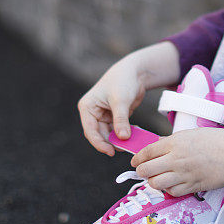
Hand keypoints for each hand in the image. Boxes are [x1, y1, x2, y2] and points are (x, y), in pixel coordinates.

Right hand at [77, 42, 179, 156]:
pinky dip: (125, 134)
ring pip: (109, 134)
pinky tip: (135, 134)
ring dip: (120, 140)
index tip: (111, 152)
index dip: (99, 143)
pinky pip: (118, 130)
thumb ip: (121, 120)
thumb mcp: (121, 101)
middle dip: (112, 142)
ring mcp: (104, 115)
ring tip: (133, 142)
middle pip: (100, 135)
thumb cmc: (123, 81)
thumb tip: (123, 138)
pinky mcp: (114, 116)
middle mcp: (93, 113)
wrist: (135, 71)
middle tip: (126, 149)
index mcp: (87, 107)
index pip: (90, 130)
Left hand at [130, 128, 223, 195]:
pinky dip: (169, 190)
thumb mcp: (193, 133)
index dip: (138, 158)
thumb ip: (173, 141)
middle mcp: (177, 159)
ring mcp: (184, 174)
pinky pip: (172, 192)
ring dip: (154, 182)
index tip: (136, 161)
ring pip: (156, 184)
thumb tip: (159, 145)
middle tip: (144, 170)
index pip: (147, 152)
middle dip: (142, 171)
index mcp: (176, 143)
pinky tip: (172, 184)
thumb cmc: (219, 141)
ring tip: (158, 178)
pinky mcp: (193, 186)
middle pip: (146, 170)